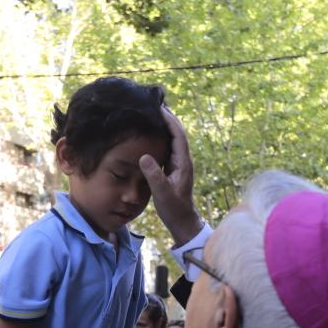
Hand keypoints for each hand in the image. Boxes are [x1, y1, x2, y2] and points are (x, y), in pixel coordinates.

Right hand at [140, 107, 200, 245]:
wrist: (182, 221)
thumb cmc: (174, 209)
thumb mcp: (162, 193)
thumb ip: (154, 175)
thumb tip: (145, 156)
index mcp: (183, 163)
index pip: (178, 136)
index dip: (170, 121)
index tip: (160, 108)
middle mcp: (183, 161)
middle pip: (177, 134)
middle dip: (168, 119)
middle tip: (156, 105)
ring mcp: (179, 164)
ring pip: (173, 140)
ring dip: (165, 127)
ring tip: (153, 115)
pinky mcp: (173, 169)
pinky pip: (168, 148)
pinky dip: (162, 138)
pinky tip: (152, 135)